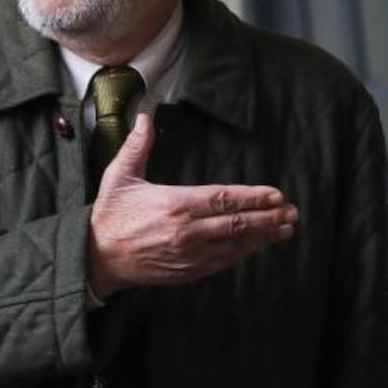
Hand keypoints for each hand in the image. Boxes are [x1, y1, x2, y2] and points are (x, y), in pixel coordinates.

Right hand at [87, 113, 297, 297]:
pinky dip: (242, 253)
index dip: (253, 197)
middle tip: (291, 212)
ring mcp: (188, 254)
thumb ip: (137, 146)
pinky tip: (255, 246)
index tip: (276, 195)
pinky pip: (222, 262)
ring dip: (262, 237)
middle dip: (268, 218)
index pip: (223, 199)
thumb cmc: (109, 214)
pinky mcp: (186, 271)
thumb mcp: (119, 175)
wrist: (96, 257)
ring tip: (284, 229)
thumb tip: (146, 116)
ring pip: (234, 245)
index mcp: (174, 204)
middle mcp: (186, 231)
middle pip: (237, 223)